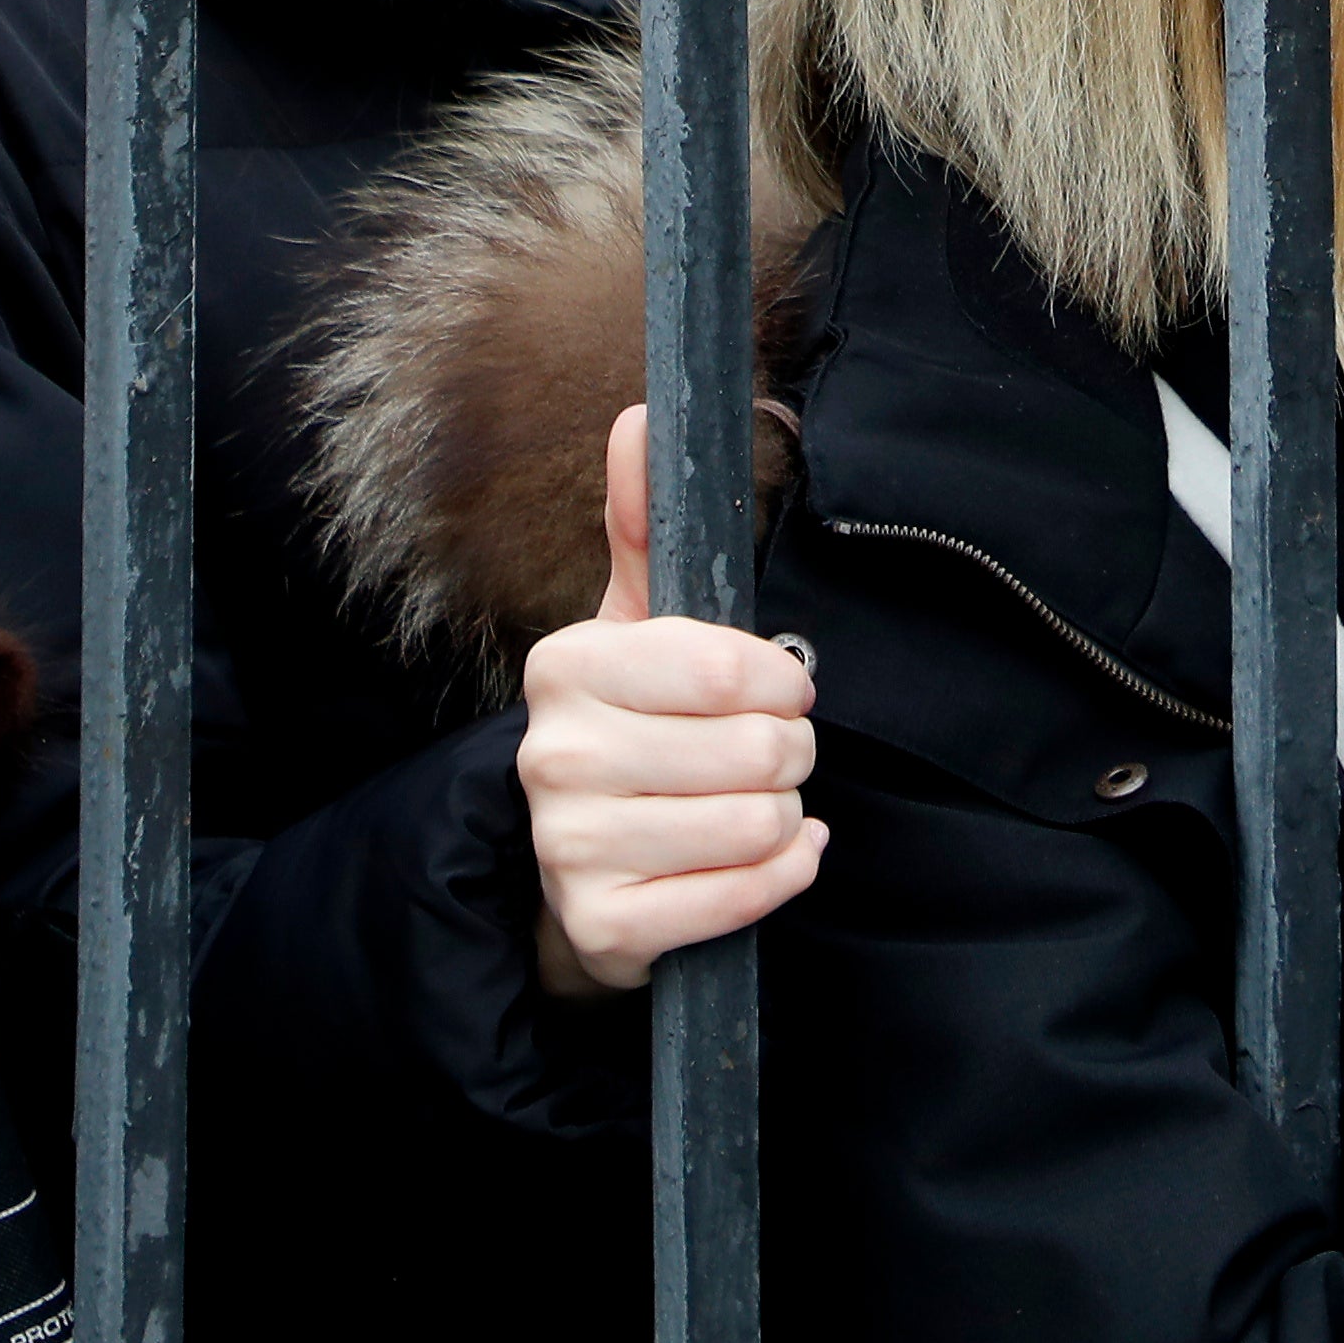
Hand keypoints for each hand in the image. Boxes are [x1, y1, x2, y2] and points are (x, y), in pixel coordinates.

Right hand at [521, 406, 824, 996]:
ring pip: (752, 824)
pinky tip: (773, 856)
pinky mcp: (604, 928)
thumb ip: (648, 526)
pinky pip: (740, 898)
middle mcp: (554, 757)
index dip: (781, 680)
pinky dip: (782, 875)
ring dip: (784, 814)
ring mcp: (571, 848)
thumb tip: (641, 414)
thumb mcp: (638, 626)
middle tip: (770, 753)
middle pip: (751, 749)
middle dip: (789, 751)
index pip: (722, 667)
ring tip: (759, 802)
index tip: (784, 685)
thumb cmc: (633, 728)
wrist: (580, 869)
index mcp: (566, 667)